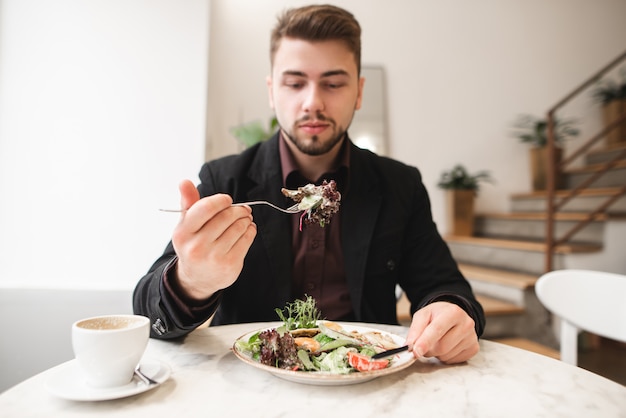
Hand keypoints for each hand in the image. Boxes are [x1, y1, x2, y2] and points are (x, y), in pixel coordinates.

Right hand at [171, 180, 256, 300]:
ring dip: (246, 219)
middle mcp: (196, 246)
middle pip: (225, 217)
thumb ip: (188, 203)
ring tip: (245, 218)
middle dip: (238, 209)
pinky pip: (247, 239)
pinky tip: (247, 229)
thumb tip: (184, 182)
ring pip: (238, 227)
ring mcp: (214, 257)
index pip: (206, 208)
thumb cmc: (194, 244)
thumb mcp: (186, 225)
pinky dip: (250, 230)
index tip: (227, 200)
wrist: (197, 278)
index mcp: (183, 233)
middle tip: (242, 209)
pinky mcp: (230, 264)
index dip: (220, 200)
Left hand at [405, 301, 478, 363]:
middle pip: (442, 347)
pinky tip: (447, 346)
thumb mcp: (423, 315)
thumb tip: (409, 346)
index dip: (425, 342)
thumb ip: (415, 329)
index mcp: (453, 312)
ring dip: (436, 353)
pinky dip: (445, 357)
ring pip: (446, 356)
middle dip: (428, 349)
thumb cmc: (438, 315)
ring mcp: (472, 337)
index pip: (437, 330)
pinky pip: (453, 361)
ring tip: (438, 341)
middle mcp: (466, 324)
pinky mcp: (474, 348)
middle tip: (425, 344)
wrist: (454, 315)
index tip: (416, 352)